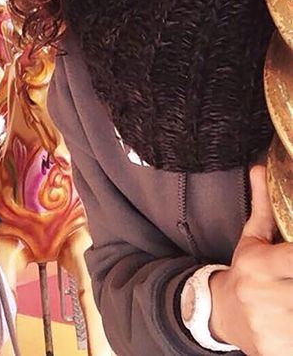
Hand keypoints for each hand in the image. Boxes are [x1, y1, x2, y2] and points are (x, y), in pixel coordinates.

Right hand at [208, 164, 292, 353]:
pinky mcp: (276, 350)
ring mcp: (269, 325)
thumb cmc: (246, 272)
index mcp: (258, 265)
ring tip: (290, 293)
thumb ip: (263, 208)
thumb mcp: (251, 241)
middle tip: (291, 279)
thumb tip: (260, 169)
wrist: (221, 314)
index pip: (292, 258)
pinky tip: (290, 316)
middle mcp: (261, 295)